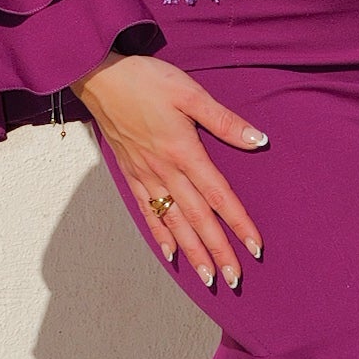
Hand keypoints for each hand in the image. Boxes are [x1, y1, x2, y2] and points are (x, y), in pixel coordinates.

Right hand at [75, 52, 267, 290]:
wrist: (100, 77)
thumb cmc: (146, 80)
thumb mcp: (189, 92)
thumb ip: (224, 120)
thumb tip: (259, 139)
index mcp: (184, 152)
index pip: (219, 196)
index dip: (239, 223)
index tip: (255, 248)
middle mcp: (165, 171)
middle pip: (198, 218)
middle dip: (218, 250)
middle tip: (235, 280)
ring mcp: (145, 175)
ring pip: (173, 222)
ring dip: (192, 251)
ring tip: (207, 277)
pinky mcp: (130, 173)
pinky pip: (146, 211)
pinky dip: (159, 235)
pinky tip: (170, 254)